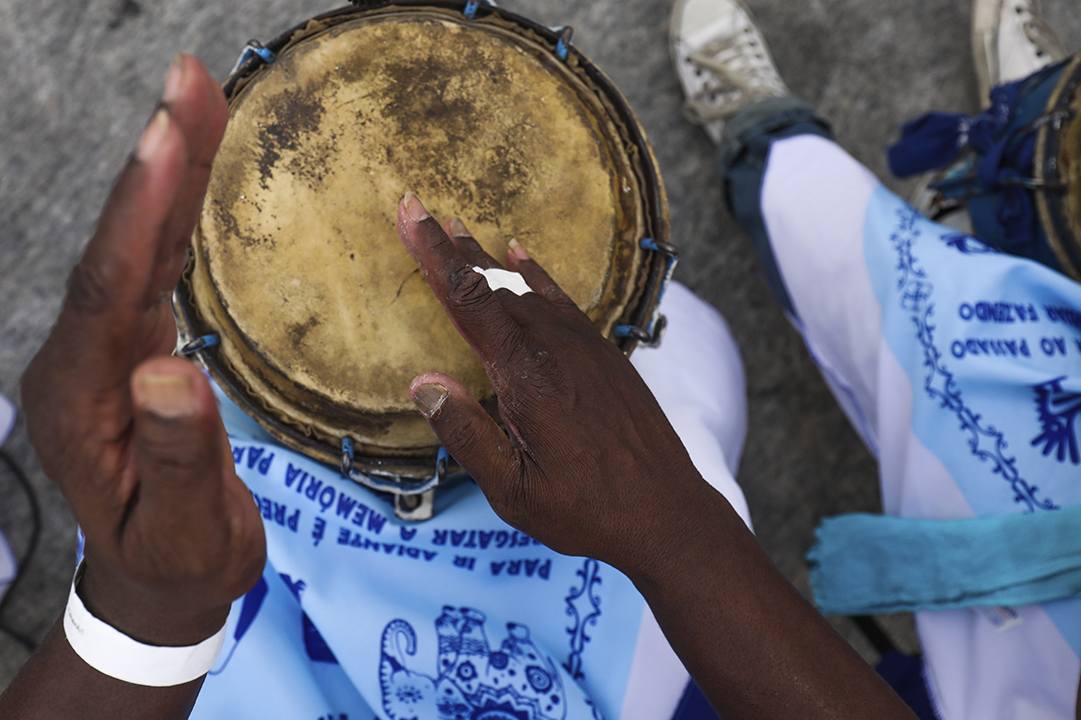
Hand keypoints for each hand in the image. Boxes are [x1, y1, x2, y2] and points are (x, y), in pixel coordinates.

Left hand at [21, 56, 264, 646]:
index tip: (165, 137)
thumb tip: (168, 372)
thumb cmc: (177, 565)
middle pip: (118, 248)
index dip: (138, 213)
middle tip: (186, 79)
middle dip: (154, 163)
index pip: (107, 292)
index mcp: (79, 403)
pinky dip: (175, 209)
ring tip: (198, 94)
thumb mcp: (182, 529)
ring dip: (168, 170)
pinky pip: (151, 264)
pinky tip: (193, 165)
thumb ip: (175, 455)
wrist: (157, 587)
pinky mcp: (130, 346)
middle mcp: (80, 364)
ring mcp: (102, 352)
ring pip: (135, 246)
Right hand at [395, 193, 707, 577]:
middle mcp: (556, 350)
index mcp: (527, 377)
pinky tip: (521, 256)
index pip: (470, 299)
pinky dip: (536, 274)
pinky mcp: (605, 356)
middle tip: (418, 208)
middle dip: (451, 248)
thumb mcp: (514, 490)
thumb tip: (424, 383)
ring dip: (488, 261)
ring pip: (527, 290)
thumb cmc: (588, 510)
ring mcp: (585, 348)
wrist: (668, 514)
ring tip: (459, 231)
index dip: (435, 254)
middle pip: (493, 284)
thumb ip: (467, 434)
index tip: (412, 213)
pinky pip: (561, 301)